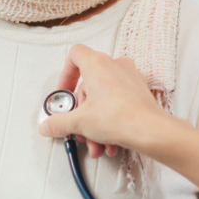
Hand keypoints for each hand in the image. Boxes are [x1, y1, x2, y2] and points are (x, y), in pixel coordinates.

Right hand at [37, 44, 169, 156]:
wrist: (150, 130)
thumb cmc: (120, 117)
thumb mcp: (79, 122)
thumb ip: (59, 123)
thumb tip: (48, 125)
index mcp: (97, 64)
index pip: (75, 55)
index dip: (66, 74)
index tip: (65, 93)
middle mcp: (114, 65)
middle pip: (88, 86)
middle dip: (82, 113)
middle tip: (80, 129)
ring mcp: (129, 77)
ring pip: (104, 98)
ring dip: (96, 124)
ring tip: (97, 143)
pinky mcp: (139, 91)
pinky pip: (118, 103)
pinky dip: (111, 121)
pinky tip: (109, 142)